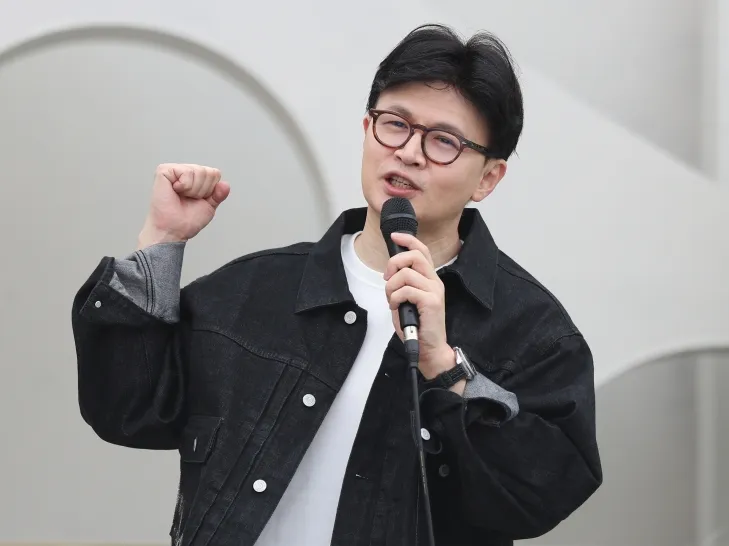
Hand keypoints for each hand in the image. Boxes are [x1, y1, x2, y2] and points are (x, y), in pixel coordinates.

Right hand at [138, 163, 230, 248]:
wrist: (173, 230)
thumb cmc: (186, 220)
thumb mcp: (209, 206)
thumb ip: (218, 195)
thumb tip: (225, 185)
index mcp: (195, 179)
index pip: (214, 173)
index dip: (210, 190)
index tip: (198, 200)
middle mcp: (185, 172)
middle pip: (208, 172)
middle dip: (202, 190)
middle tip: (189, 199)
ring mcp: (175, 170)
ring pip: (199, 171)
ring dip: (193, 190)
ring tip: (181, 196)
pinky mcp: (164, 170)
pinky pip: (186, 172)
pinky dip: (185, 185)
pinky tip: (175, 190)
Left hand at [384, 232, 455, 379]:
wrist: (429, 348)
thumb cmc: (417, 325)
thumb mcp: (408, 299)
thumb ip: (403, 283)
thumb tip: (390, 271)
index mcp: (430, 279)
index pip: (422, 250)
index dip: (408, 240)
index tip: (395, 236)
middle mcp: (434, 282)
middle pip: (415, 256)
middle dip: (394, 263)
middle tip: (387, 278)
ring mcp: (434, 291)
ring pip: (406, 274)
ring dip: (391, 287)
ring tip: (391, 300)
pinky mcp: (432, 302)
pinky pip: (406, 290)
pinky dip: (395, 298)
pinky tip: (396, 306)